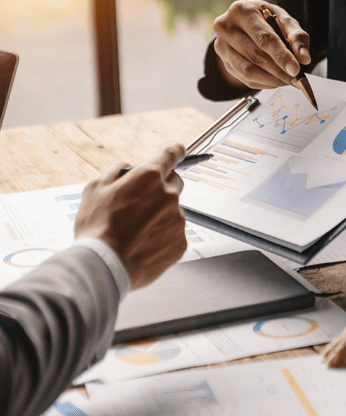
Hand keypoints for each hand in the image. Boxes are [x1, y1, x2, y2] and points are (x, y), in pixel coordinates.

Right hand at [74, 144, 187, 289]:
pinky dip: (163, 235)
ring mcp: (178, 219)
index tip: (179, 149)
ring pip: (174, 210)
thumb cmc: (96, 228)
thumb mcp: (95, 189)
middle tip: (141, 203)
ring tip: (137, 231)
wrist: (104, 266)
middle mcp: (169, 195)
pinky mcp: (181, 242)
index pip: (170, 154)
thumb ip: (116, 173)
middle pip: (174, 182)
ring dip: (160, 215)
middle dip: (162, 187)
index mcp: (149, 177)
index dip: (175, 151)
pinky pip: (175, 232)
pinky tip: (144, 244)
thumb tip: (127, 169)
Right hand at [212, 0, 310, 90]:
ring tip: (288, 80)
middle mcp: (226, 27)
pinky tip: (276, 81)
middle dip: (279, 71)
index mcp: (242, 11)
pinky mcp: (224, 62)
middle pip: (256, 56)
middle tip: (297, 79)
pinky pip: (245, 79)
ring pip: (249, 71)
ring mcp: (221, 46)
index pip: (264, 38)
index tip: (295, 70)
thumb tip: (304, 58)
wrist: (245, 22)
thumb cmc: (266, 20)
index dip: (281, 56)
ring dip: (272, 80)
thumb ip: (297, 37)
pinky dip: (264, 83)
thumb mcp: (284, 20)